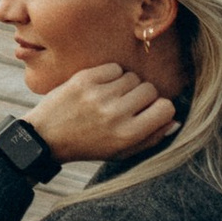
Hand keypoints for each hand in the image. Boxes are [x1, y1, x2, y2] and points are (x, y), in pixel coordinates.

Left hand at [27, 63, 176, 162]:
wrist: (47, 137)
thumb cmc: (89, 146)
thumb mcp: (122, 152)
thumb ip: (151, 138)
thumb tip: (175, 119)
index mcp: (127, 134)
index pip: (166, 108)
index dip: (160, 108)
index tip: (150, 111)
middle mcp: (115, 114)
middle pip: (150, 89)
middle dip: (143, 95)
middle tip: (127, 104)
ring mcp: (99, 95)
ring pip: (132, 77)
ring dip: (126, 85)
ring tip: (111, 97)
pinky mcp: (84, 79)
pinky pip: (114, 68)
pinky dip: (111, 75)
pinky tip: (100, 88)